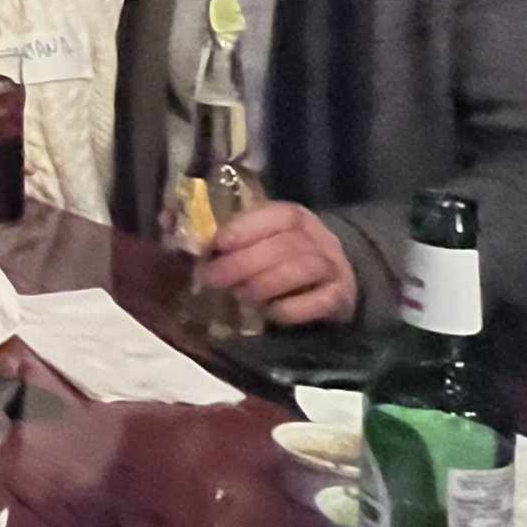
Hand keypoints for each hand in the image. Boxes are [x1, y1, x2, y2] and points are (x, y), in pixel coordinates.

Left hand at [203, 200, 359, 325]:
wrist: (336, 280)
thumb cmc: (284, 257)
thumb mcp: (263, 239)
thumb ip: (234, 239)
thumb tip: (186, 238)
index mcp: (295, 217)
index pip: (276, 214)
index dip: (245, 228)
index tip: (217, 245)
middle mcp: (319, 238)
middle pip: (286, 245)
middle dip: (244, 262)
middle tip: (215, 278)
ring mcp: (333, 267)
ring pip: (303, 269)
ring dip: (265, 283)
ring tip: (239, 295)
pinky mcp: (340, 298)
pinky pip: (319, 302)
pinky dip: (289, 308)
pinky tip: (267, 312)